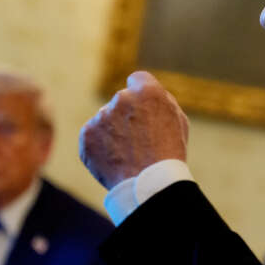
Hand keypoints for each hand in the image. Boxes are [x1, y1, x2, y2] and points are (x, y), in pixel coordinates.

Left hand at [79, 71, 189, 189]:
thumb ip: (161, 101)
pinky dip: (100, 146)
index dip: (141, 95)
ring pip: (106, 119)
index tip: (142, 108)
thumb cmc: (169, 154)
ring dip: (113, 131)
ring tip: (128, 155)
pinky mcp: (87, 134)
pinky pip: (92, 135)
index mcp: (148, 92)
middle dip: (126, 115)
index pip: (137, 80)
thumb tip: (145, 94)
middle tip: (138, 141)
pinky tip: (114, 160)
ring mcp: (101, 116)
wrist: (149, 185)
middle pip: (121, 101)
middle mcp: (122, 99)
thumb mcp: (178, 121)